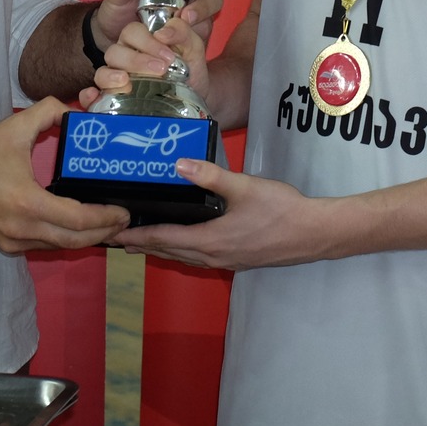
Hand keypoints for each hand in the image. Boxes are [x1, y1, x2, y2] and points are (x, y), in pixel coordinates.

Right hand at [0, 97, 128, 253]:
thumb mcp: (14, 127)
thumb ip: (47, 112)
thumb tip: (74, 110)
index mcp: (28, 202)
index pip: (78, 219)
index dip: (105, 218)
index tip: (123, 211)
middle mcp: (22, 228)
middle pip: (74, 241)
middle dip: (103, 233)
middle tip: (122, 221)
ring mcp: (13, 241)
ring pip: (58, 247)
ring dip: (85, 239)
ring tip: (106, 226)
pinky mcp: (5, 245)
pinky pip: (42, 246)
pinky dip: (62, 240)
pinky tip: (74, 229)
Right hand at [83, 6, 214, 109]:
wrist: (195, 100)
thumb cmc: (190, 71)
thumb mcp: (193, 51)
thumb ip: (184, 34)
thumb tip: (164, 32)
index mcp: (142, 41)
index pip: (133, 31)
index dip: (148, 42)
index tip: (169, 57)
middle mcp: (126, 56)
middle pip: (117, 50)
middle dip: (137, 60)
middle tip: (161, 70)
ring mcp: (117, 76)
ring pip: (104, 69)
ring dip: (115, 74)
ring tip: (129, 82)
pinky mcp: (111, 97)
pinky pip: (93, 91)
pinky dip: (93, 92)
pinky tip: (102, 94)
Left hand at [84, 0, 226, 90]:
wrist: (115, 40)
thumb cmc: (120, 10)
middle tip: (188, 9)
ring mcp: (195, 16)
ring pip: (213, 10)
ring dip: (202, 15)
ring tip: (183, 22)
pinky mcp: (193, 37)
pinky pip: (202, 34)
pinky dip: (194, 36)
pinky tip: (179, 39)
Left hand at [113, 160, 332, 270]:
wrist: (314, 234)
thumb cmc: (281, 210)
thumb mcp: (244, 187)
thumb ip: (209, 175)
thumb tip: (178, 164)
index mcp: (209, 240)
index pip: (162, 239)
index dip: (135, 236)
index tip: (112, 233)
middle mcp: (212, 256)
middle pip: (168, 251)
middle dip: (141, 244)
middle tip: (115, 236)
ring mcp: (225, 261)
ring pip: (183, 257)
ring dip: (160, 249)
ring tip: (140, 241)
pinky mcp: (236, 260)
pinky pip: (198, 258)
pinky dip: (180, 249)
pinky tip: (181, 242)